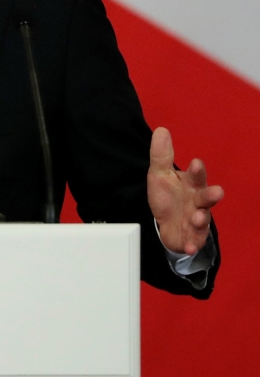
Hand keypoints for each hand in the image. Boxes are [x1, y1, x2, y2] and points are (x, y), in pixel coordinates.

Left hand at [147, 127, 223, 255]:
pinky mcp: (191, 237)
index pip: (196, 176)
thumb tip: (161, 130)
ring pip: (202, 220)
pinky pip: (193, 242)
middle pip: (206, 198)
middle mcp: (197, 202)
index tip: (195, 163)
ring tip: (196, 217)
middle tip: (217, 192)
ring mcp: (196, 220)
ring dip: (200, 219)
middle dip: (211, 195)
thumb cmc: (167, 196)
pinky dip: (192, 244)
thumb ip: (161, 155)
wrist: (165, 223)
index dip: (197, 171)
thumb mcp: (160, 174)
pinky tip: (190, 247)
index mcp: (191, 185)